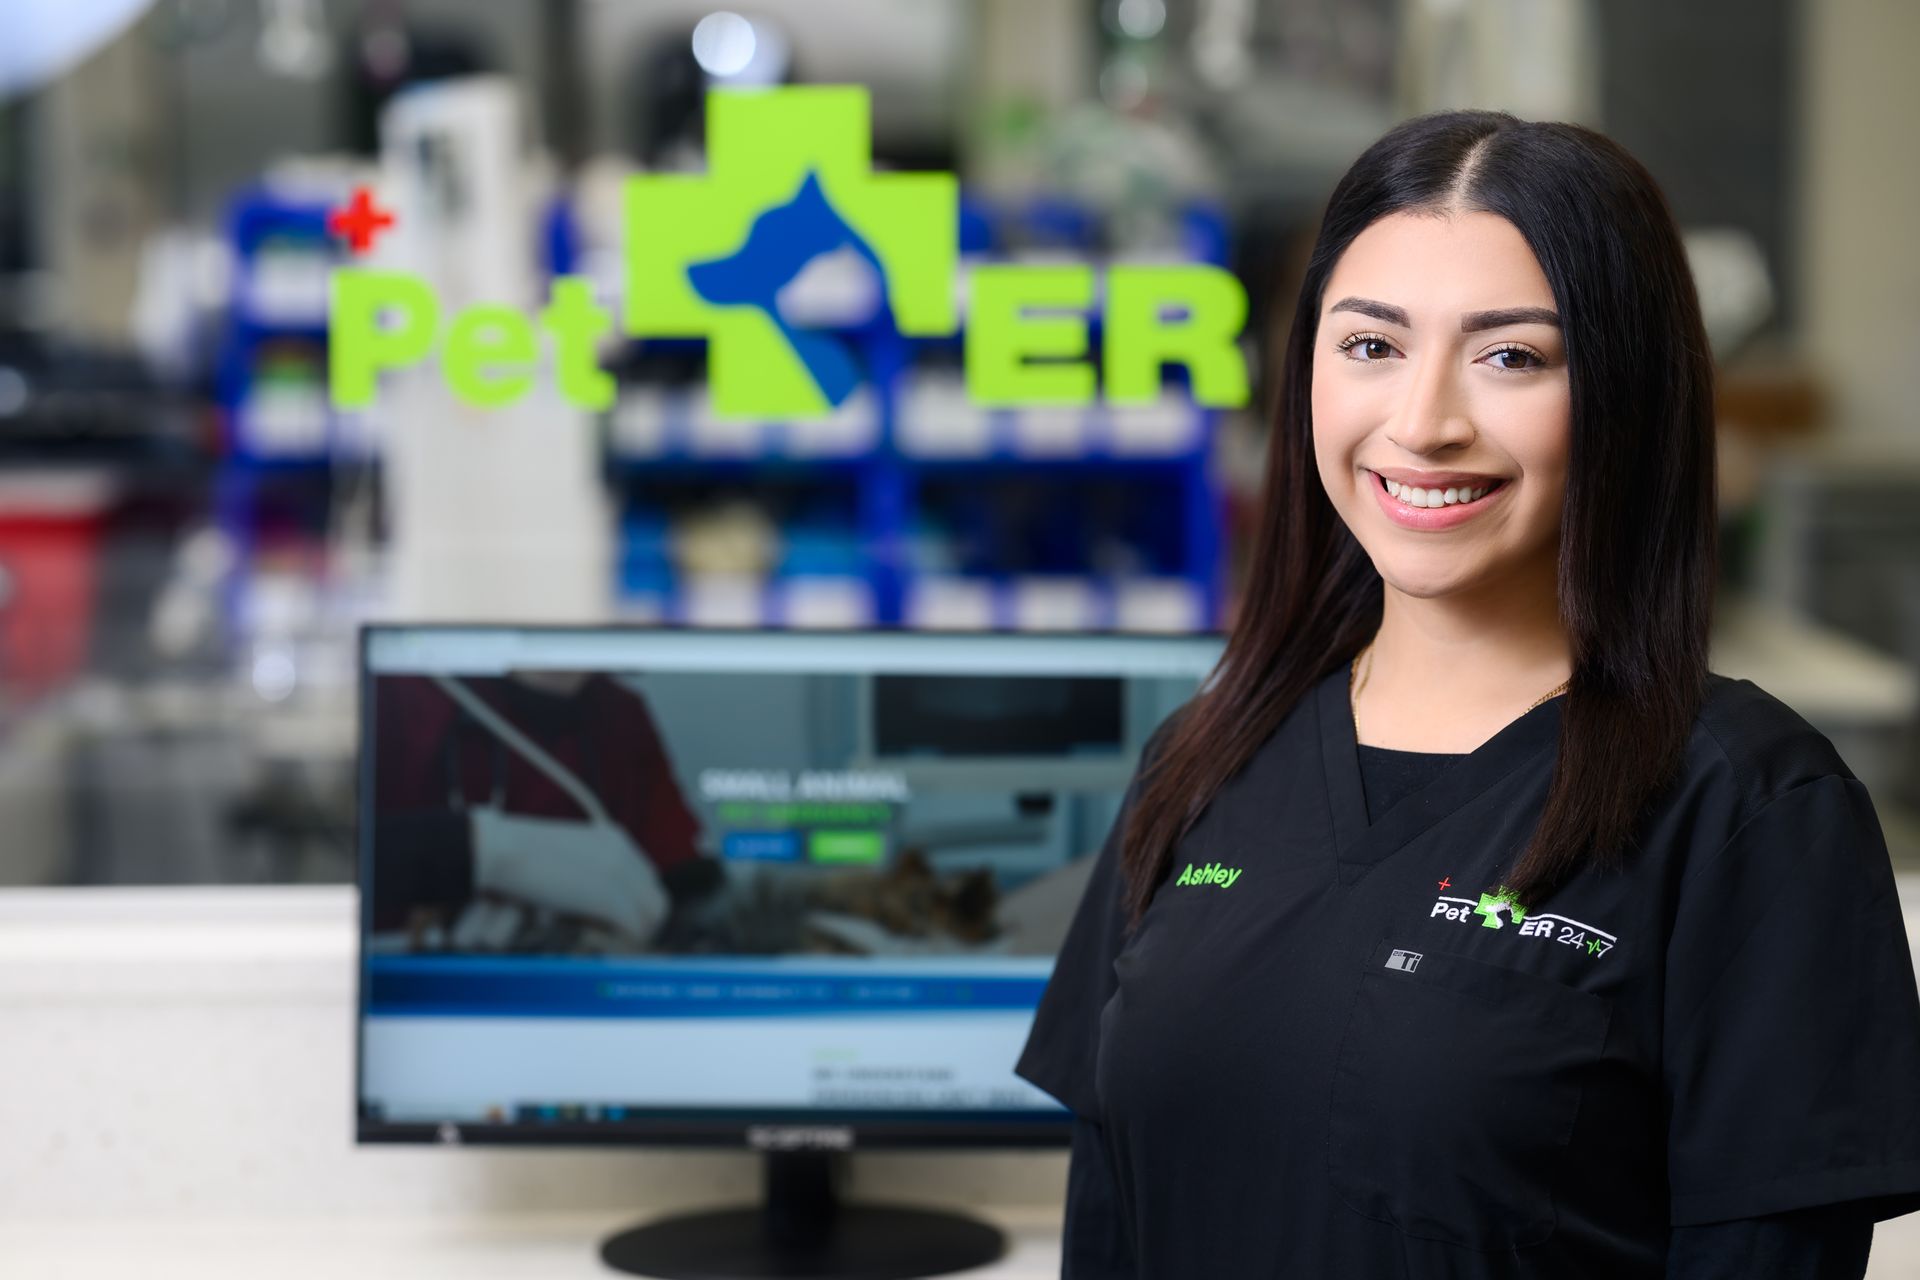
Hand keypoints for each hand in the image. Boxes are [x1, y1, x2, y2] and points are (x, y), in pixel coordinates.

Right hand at [468, 807, 670, 943]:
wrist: (501, 848)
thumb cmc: (515, 855)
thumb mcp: (561, 856)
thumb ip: (584, 874)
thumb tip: (591, 908)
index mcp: (613, 838)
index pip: (646, 877)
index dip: (633, 902)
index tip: (611, 919)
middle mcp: (624, 853)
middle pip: (656, 897)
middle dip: (639, 921)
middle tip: (610, 937)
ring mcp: (621, 876)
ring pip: (652, 916)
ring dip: (629, 934)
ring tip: (597, 938)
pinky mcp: (611, 899)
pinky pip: (633, 930)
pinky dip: (615, 940)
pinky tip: (589, 937)